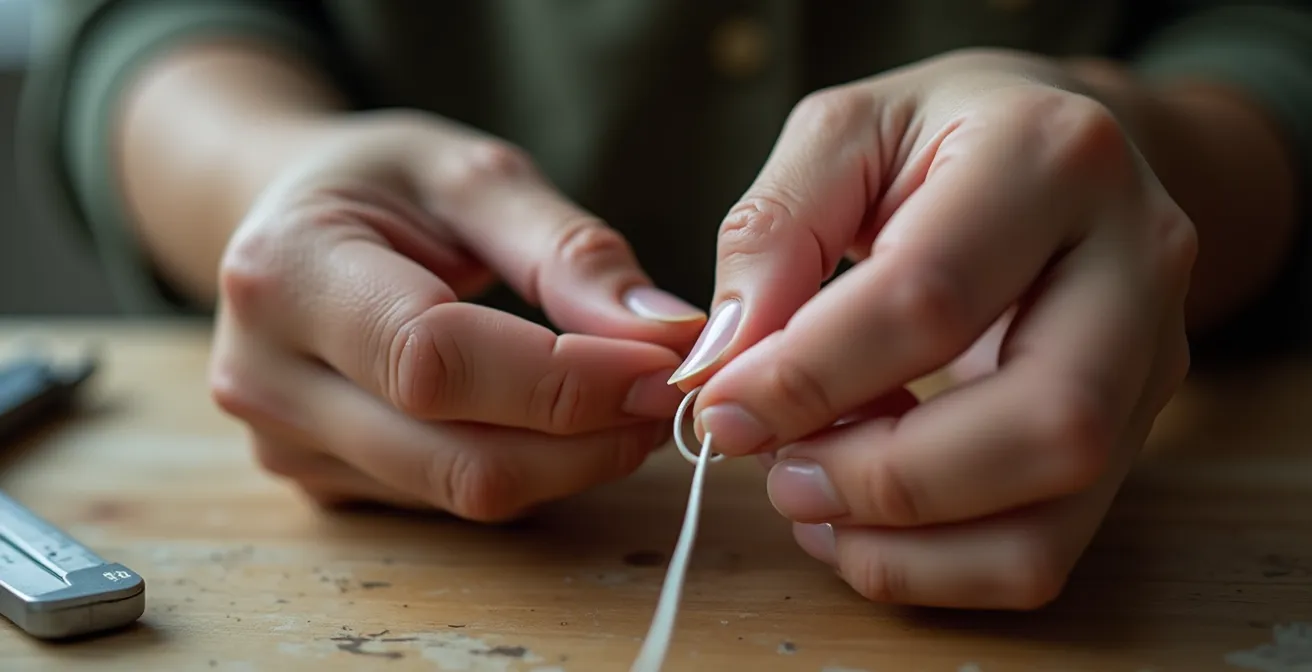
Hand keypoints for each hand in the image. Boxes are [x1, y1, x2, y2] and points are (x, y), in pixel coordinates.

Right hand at [209, 111, 705, 520]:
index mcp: (286, 273)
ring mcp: (285, 445)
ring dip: (572, 459)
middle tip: (669, 390)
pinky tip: (562, 420)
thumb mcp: (471, 174)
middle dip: (589, 436)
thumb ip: (566, 250)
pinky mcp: (320, 484)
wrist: (284, 221)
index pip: (437, 360)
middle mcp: (265, 377)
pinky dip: (530, 467)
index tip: (665, 362)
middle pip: (457, 455)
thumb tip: (665, 334)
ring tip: (627, 398)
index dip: (565, 379)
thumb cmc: (379, 184)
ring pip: (464, 491)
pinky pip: (450, 499)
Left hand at [670, 49, 1196, 607]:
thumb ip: (772, 233)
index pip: (930, 297)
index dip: (808, 374)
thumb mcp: (840, 136)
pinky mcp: (1132, 434)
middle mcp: (1137, 263)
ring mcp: (1151, 360)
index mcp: (1056, 157)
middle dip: (882, 476)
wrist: (1054, 157)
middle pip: (1045, 423)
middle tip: (776, 469)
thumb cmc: (936, 139)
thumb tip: (722, 364)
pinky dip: (933, 569)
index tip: (719, 406)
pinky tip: (860, 524)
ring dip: (906, 541)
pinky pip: (1044, 550)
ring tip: (810, 497)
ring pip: (1055, 514)